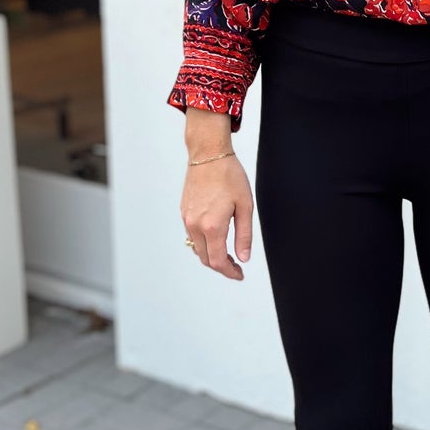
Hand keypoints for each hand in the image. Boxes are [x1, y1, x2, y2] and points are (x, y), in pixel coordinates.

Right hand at [181, 153, 253, 280]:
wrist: (208, 154)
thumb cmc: (229, 176)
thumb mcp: (245, 206)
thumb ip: (244, 235)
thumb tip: (244, 257)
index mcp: (212, 226)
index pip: (218, 261)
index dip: (230, 273)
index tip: (239, 275)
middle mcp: (195, 225)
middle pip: (206, 259)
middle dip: (221, 266)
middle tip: (237, 266)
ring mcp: (187, 219)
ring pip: (197, 249)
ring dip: (211, 256)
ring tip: (228, 254)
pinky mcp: (184, 212)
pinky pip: (192, 236)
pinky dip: (203, 244)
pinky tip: (215, 238)